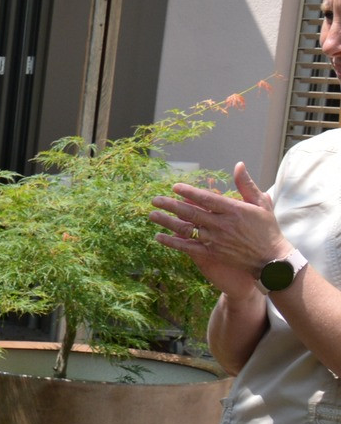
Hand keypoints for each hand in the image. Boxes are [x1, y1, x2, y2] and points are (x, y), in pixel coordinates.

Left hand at [149, 163, 282, 295]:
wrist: (270, 258)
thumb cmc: (267, 228)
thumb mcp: (261, 202)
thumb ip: (246, 184)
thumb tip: (238, 165)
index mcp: (234, 210)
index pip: (207, 199)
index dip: (189, 193)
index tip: (175, 187)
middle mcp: (222, 224)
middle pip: (191, 213)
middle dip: (171, 205)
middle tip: (155, 200)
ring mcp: (215, 240)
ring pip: (187, 229)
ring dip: (167, 222)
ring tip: (152, 215)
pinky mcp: (212, 254)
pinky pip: (188, 247)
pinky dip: (173, 242)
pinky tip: (159, 237)